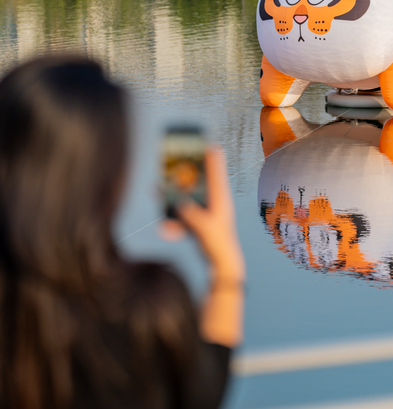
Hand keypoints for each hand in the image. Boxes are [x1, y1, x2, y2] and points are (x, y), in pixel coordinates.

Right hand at [170, 147, 245, 282]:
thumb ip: (192, 215)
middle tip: (171, 163)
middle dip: (182, 176)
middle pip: (197, 183)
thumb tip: (179, 205)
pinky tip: (165, 231)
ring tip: (156, 191)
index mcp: (220, 199)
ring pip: (186, 200)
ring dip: (171, 198)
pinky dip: (173, 225)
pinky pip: (182, 218)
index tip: (208, 142)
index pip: (216, 173)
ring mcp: (205, 213)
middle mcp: (213, 203)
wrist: (221, 265)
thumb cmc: (218, 243)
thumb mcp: (204, 227)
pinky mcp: (197, 223)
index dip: (212, 158)